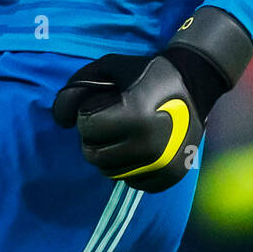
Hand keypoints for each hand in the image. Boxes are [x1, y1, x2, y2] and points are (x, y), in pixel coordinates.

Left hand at [52, 7, 252, 192]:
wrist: (193, 83)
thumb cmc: (145, 73)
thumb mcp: (108, 69)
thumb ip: (76, 89)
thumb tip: (60, 120)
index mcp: (134, 115)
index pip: (86, 128)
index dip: (87, 115)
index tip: (100, 106)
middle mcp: (149, 145)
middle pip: (95, 155)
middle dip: (94, 138)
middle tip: (107, 123)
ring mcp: (162, 164)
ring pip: (111, 172)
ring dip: (108, 154)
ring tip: (120, 135)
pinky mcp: (171, 176)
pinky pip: (133, 183)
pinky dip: (129, 168)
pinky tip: (135, 149)